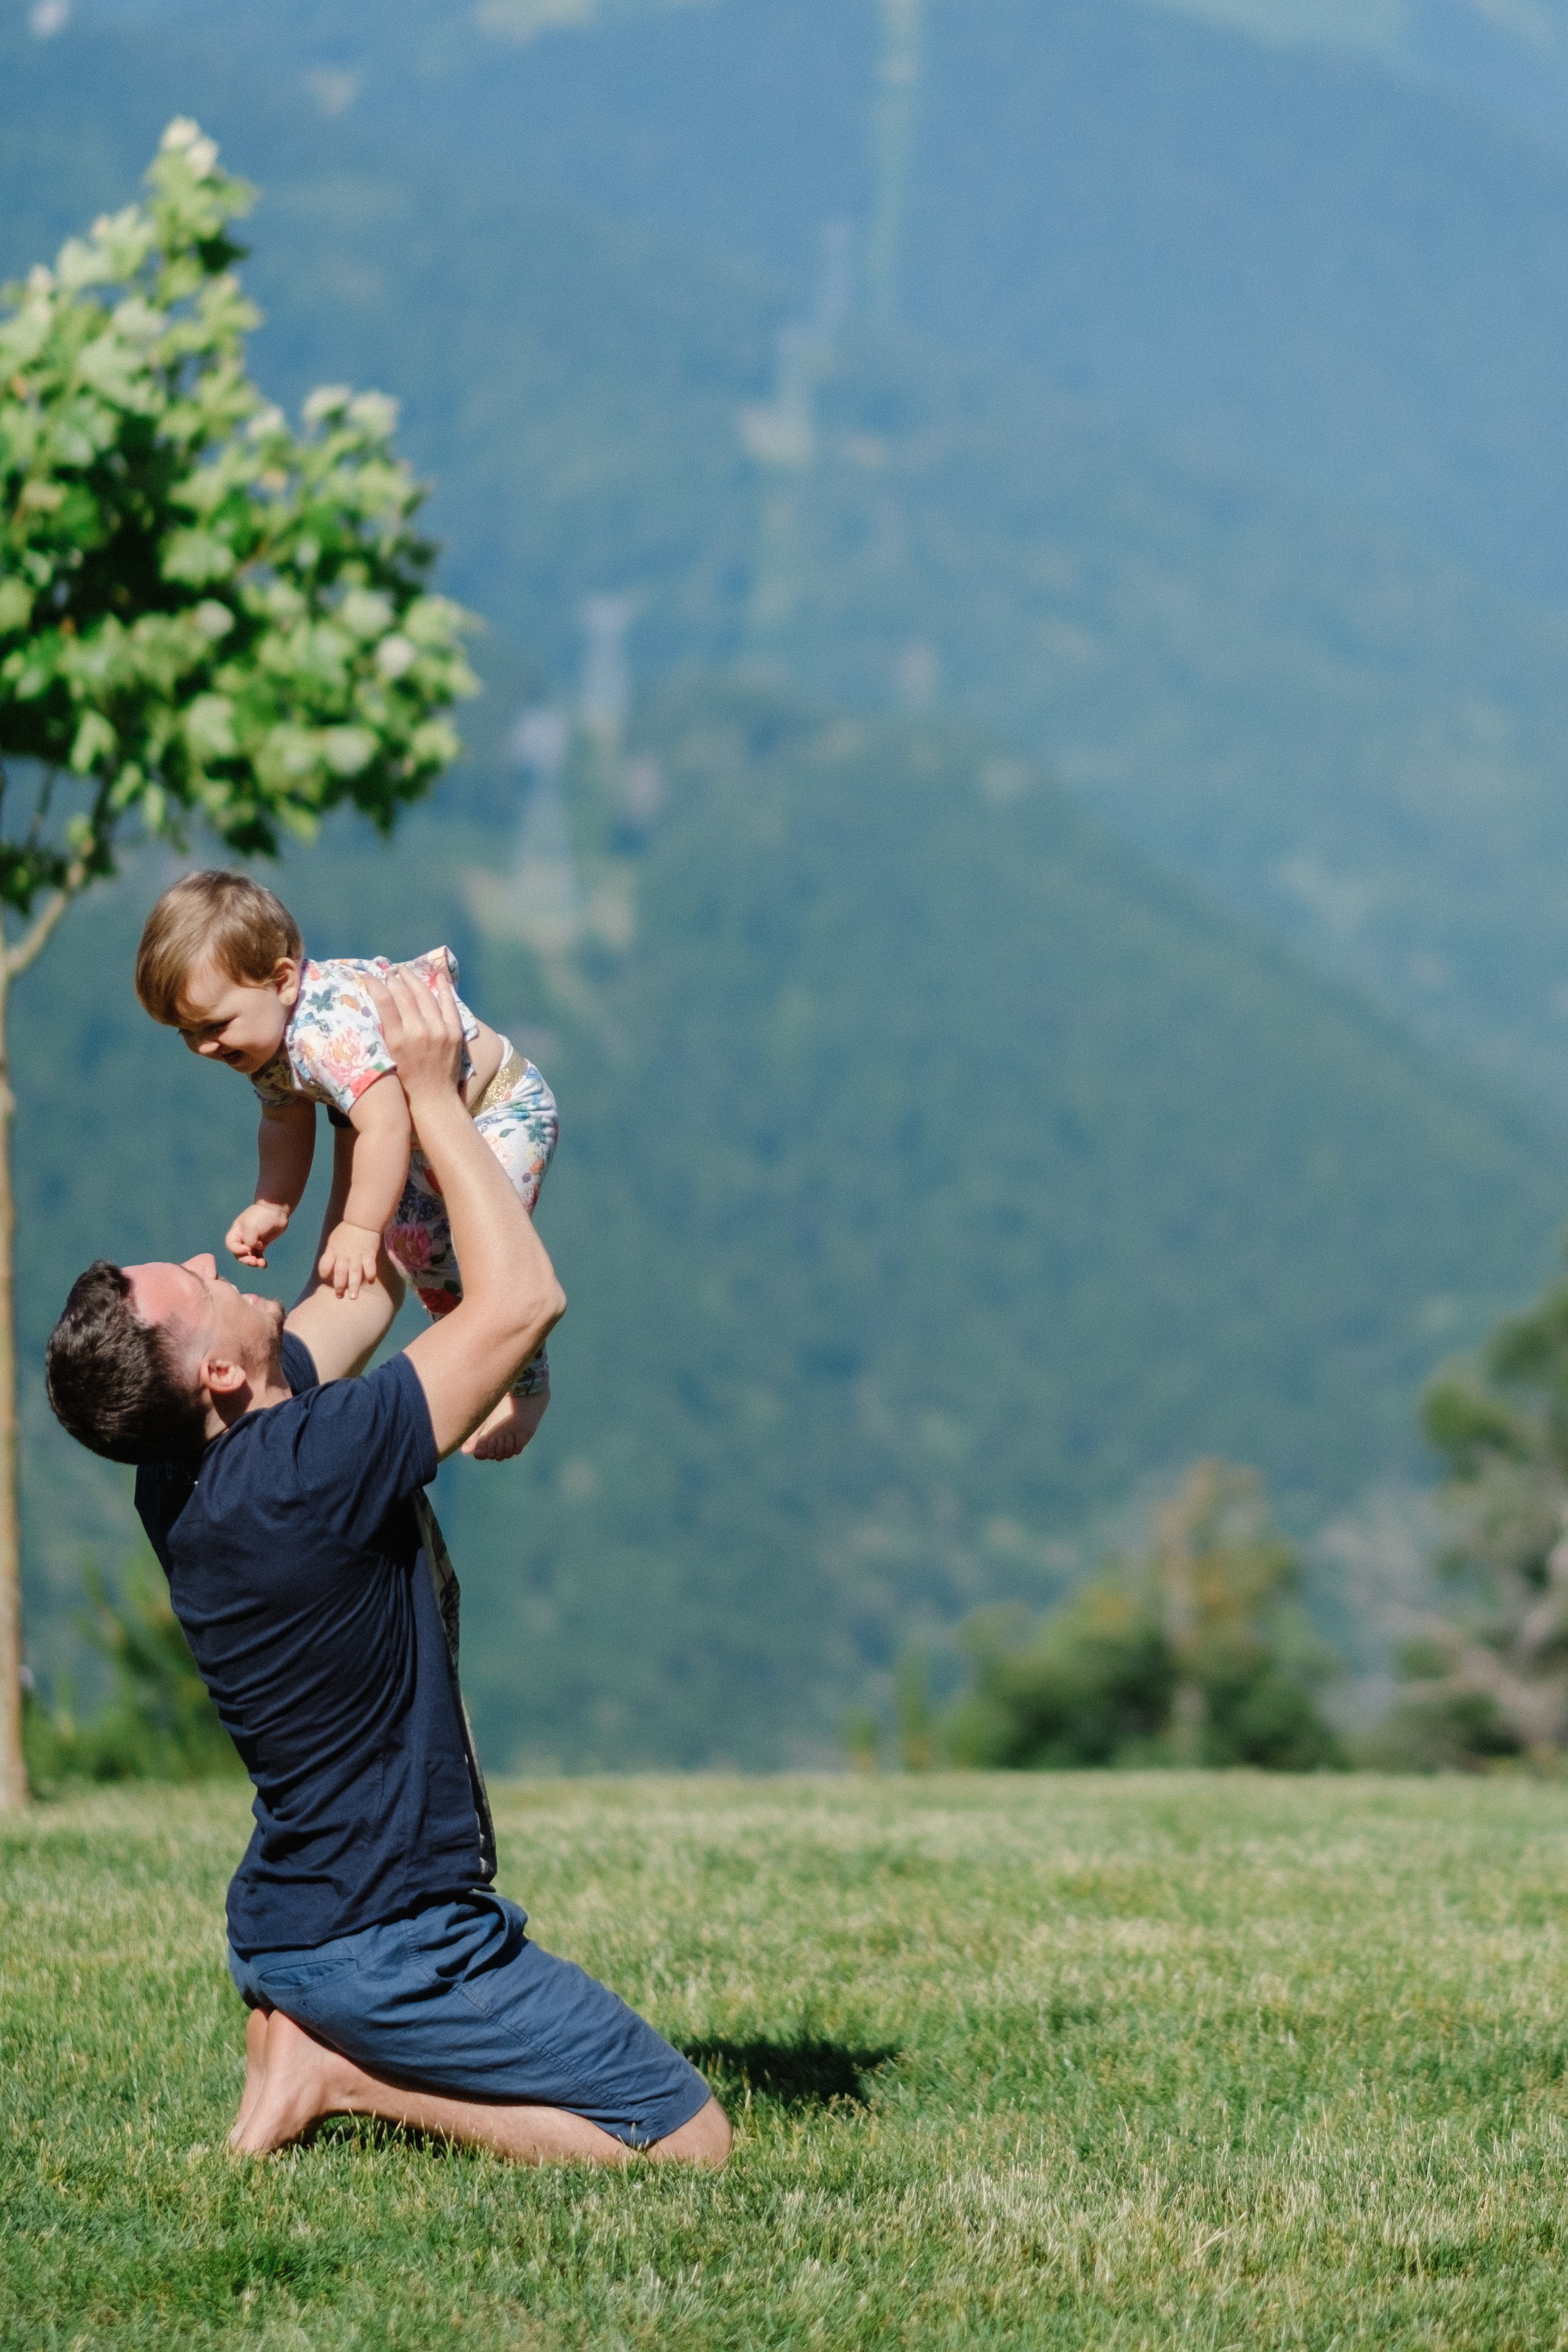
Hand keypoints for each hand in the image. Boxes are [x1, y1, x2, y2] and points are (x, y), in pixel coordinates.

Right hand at [227, 1199, 290, 1268]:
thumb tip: (252, 1249)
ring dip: (254, 1262)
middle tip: (254, 1261)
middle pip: (239, 1254)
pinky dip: (261, 1261)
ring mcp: (253, 1242)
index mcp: (237, 1231)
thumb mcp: (252, 1226)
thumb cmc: (262, 1216)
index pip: (231, 1245)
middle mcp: (243, 1238)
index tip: (248, 1248)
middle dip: (246, 1259)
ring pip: (249, 1257)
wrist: (277, 1210)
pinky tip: (264, 1265)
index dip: (237, 1250)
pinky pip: (259, 1256)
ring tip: (261, 1264)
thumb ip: (249, 1240)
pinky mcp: (262, 1244)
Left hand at [318, 1220, 382, 1301]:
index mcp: (332, 1251)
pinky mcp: (369, 1254)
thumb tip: (329, 1268)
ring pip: (354, 1272)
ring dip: (354, 1285)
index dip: (324, 1274)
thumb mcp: (333, 1241)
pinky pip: (370, 1266)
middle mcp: (344, 1255)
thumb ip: (331, 1255)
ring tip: (353, 1297)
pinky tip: (370, 1282)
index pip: (324, 1266)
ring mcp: (357, 1255)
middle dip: (339, 1286)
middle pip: (339, 1272)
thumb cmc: (346, 1231)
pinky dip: (370, 1274)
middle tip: (340, 1296)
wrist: (362, 1221)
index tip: (328, 1279)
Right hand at [362, 963, 462, 1111]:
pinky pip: (449, 1004)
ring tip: (405, 971)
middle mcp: (419, 1032)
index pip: (385, 1003)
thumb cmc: (406, 1080)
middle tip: (388, 971)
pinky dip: (443, 989)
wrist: (433, 1098)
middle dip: (394, 980)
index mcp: (398, 1040)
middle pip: (405, 995)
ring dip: (414, 980)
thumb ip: (386, 1030)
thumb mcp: (389, 1056)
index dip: (376, 985)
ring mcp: (439, 1031)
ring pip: (425, 996)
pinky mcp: (454, 1032)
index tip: (369, 976)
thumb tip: (380, 1004)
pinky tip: (438, 977)